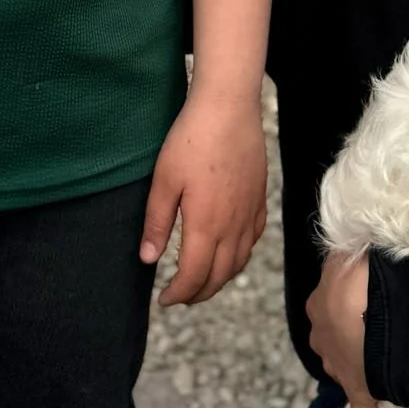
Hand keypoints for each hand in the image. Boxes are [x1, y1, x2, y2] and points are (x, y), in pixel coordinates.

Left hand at [141, 90, 267, 306]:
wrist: (228, 107)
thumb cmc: (192, 139)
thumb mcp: (164, 180)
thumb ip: (157, 223)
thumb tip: (148, 260)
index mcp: (205, 225)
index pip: (194, 276)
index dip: (178, 294)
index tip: (163, 299)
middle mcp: (233, 226)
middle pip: (219, 276)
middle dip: (198, 293)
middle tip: (180, 296)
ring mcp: (250, 212)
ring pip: (240, 261)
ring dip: (220, 278)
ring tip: (202, 279)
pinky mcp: (260, 197)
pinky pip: (254, 239)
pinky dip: (241, 255)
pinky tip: (230, 250)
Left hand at [307, 251, 379, 407]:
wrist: (366, 298)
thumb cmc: (361, 269)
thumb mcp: (352, 254)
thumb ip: (351, 258)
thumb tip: (357, 252)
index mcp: (320, 303)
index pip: (331, 310)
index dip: (350, 309)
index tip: (368, 310)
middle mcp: (322, 334)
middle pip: (336, 340)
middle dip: (353, 340)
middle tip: (380, 336)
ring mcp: (340, 365)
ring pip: (347, 369)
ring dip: (364, 371)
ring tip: (388, 369)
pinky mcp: (359, 390)